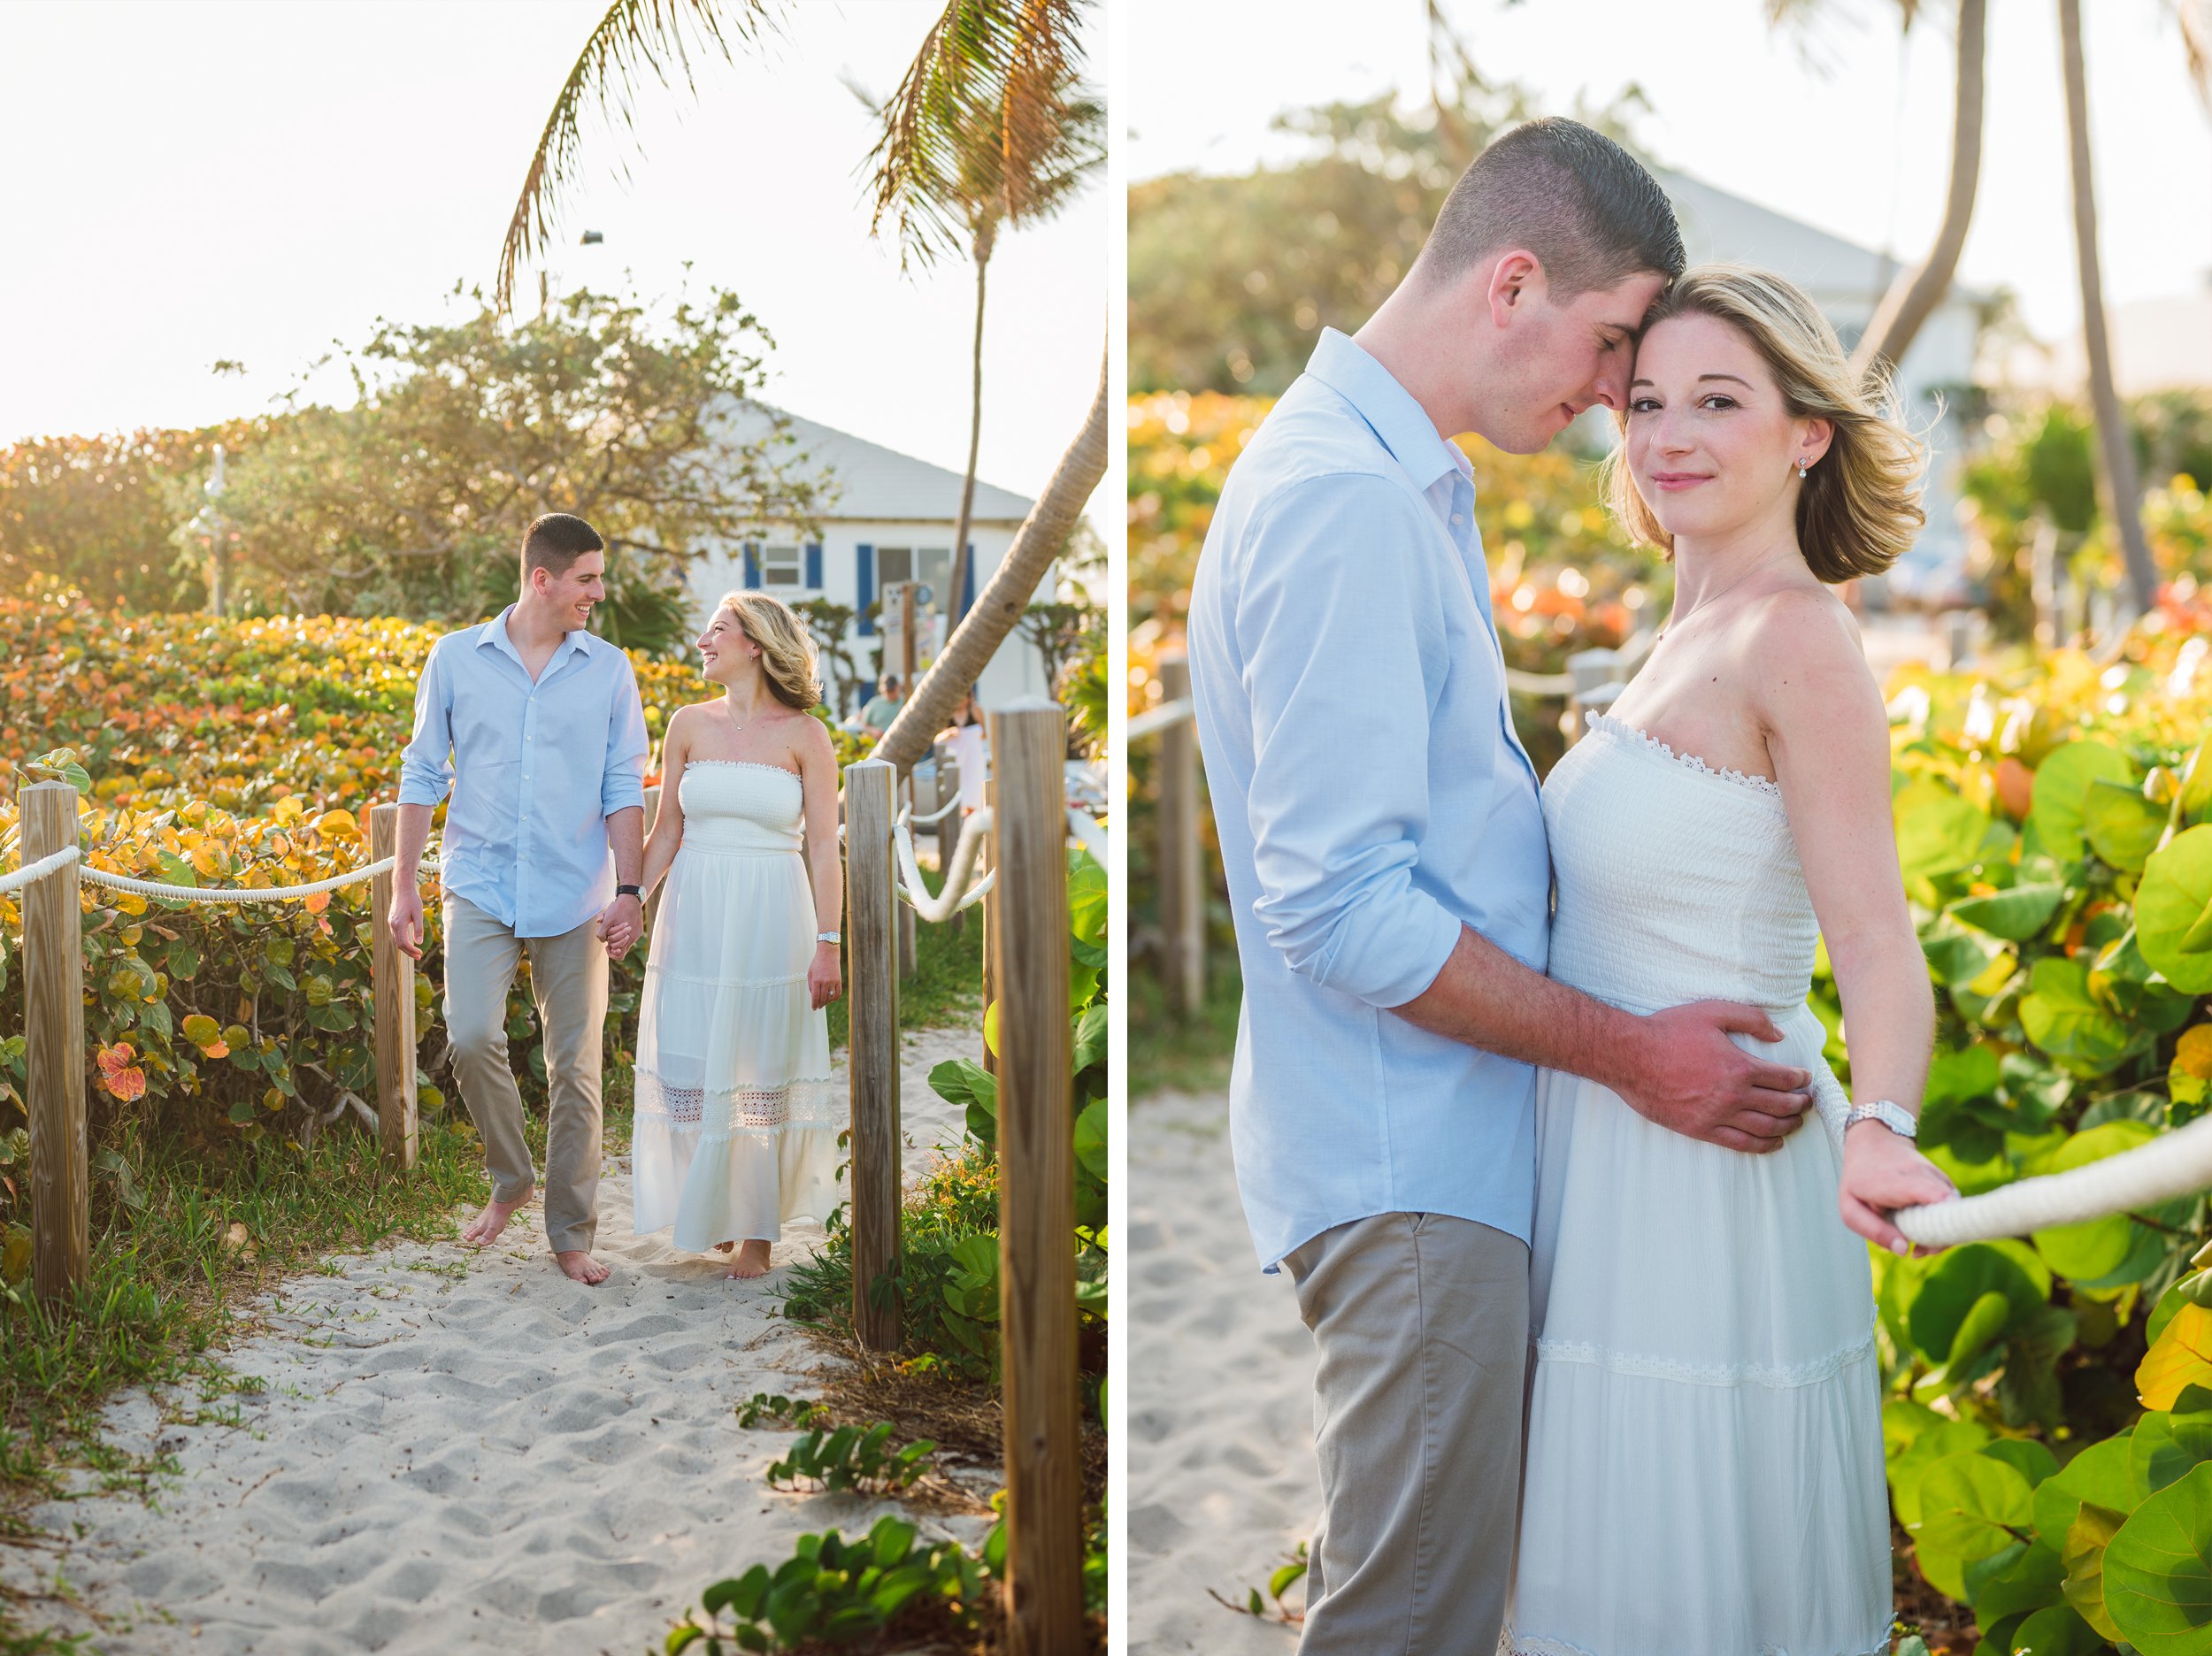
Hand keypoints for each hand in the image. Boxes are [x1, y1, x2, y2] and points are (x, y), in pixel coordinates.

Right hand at [388, 882, 423, 961]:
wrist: (402, 889)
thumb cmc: (412, 900)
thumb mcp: (418, 914)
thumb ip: (418, 929)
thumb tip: (419, 943)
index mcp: (398, 924)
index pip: (403, 943)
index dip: (412, 950)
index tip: (420, 953)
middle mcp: (392, 925)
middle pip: (399, 944)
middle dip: (409, 952)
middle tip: (419, 956)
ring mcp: (391, 923)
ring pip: (396, 940)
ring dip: (405, 947)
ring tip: (415, 951)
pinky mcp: (392, 920)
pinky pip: (396, 934)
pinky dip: (402, 940)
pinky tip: (409, 942)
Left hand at [597, 893, 643, 957]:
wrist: (631, 898)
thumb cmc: (618, 908)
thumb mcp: (606, 919)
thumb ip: (601, 932)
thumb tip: (602, 940)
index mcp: (627, 938)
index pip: (619, 955)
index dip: (611, 953)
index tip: (607, 945)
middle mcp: (633, 938)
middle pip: (621, 949)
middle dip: (613, 943)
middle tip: (608, 936)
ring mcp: (637, 933)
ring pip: (625, 941)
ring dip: (618, 937)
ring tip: (613, 928)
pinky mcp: (639, 928)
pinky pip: (630, 935)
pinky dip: (623, 932)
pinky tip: (620, 923)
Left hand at [808, 941, 841, 1009]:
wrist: (828, 953)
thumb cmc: (817, 963)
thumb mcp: (810, 973)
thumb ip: (811, 985)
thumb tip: (813, 996)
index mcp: (816, 980)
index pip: (815, 997)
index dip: (814, 1004)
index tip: (813, 1008)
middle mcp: (825, 982)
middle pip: (823, 999)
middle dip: (820, 1005)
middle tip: (818, 1007)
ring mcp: (833, 981)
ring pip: (830, 997)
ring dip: (827, 1002)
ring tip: (824, 1003)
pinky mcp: (838, 980)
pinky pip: (838, 993)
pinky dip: (835, 998)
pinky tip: (831, 999)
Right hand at [1617, 1000, 1813, 1153]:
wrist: (1630, 1057)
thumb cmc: (1668, 1030)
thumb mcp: (1711, 1012)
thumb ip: (1751, 1019)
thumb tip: (1779, 1035)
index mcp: (1740, 1066)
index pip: (1784, 1078)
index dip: (1800, 1079)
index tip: (1806, 1078)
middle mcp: (1733, 1095)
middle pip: (1780, 1105)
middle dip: (1800, 1104)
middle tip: (1807, 1102)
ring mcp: (1717, 1115)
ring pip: (1765, 1128)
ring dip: (1787, 1126)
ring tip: (1796, 1122)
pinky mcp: (1701, 1129)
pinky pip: (1740, 1144)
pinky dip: (1763, 1146)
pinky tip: (1773, 1143)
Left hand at [1839, 1121, 1956, 1255]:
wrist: (1874, 1141)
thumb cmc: (1859, 1178)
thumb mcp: (1851, 1206)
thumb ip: (1873, 1230)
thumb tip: (1903, 1250)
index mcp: (1898, 1182)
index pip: (1934, 1196)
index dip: (1941, 1221)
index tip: (1925, 1244)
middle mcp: (1923, 1176)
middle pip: (1950, 1212)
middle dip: (1940, 1239)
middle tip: (1918, 1251)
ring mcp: (1938, 1177)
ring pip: (1956, 1212)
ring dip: (1943, 1234)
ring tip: (1919, 1244)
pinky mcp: (1945, 1182)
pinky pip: (1954, 1208)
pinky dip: (1944, 1223)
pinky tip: (1923, 1230)